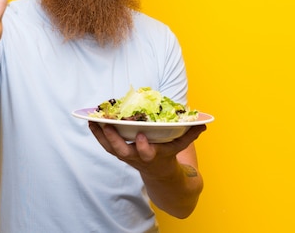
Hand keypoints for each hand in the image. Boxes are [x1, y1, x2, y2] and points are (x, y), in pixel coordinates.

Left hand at [88, 122, 205, 176]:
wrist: (159, 174)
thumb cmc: (168, 155)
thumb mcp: (180, 146)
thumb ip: (190, 135)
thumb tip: (203, 125)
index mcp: (153, 155)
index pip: (147, 153)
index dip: (142, 146)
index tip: (140, 136)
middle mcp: (137, 157)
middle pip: (123, 151)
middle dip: (114, 140)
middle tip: (107, 126)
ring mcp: (126, 156)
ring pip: (110, 148)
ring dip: (101, 135)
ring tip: (92, 121)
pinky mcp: (119, 152)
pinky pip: (106, 145)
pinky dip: (98, 134)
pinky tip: (91, 122)